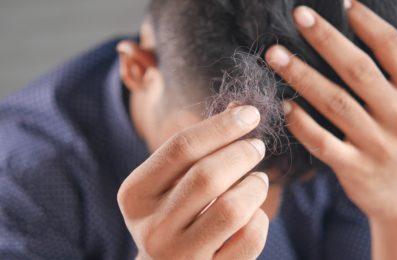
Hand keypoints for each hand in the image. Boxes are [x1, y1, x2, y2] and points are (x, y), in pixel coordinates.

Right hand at [117, 105, 269, 259]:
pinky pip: (249, 239)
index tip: (251, 114)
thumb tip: (241, 110)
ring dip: (255, 186)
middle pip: (207, 176)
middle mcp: (152, 227)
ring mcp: (179, 256)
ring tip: (258, 180)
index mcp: (136, 194)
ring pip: (232, 208)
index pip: (181, 148)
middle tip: (257, 146)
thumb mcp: (171, 181)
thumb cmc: (174, 212)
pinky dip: (260, 219)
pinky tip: (253, 213)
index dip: (221, 126)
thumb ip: (199, 146)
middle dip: (242, 153)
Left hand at [265, 2, 396, 258]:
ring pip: (334, 103)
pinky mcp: (355, 168)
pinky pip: (323, 142)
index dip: (367, 22)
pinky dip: (302, 123)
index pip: (392, 47)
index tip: (342, 2)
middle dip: (326, 39)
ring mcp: (377, 144)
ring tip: (275, 54)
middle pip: (358, 70)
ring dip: (302, 76)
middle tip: (298, 15)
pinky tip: (284, 105)